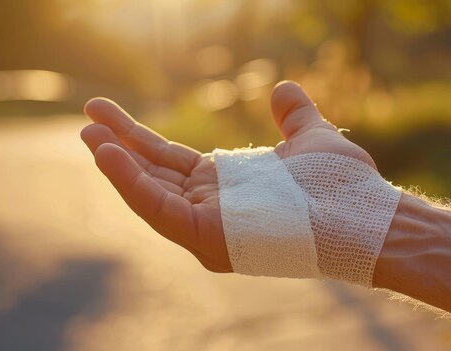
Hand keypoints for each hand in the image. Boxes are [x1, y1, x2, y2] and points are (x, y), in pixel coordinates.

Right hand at [81, 81, 374, 272]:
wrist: (363, 215)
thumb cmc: (342, 186)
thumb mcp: (312, 139)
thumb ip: (294, 116)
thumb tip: (284, 88)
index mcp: (226, 187)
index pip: (170, 161)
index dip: (138, 138)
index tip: (108, 112)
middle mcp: (211, 210)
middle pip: (152, 175)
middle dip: (118, 147)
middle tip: (86, 118)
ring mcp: (207, 226)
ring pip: (149, 194)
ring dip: (116, 164)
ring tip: (88, 132)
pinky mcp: (207, 236)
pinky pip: (158, 209)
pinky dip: (129, 183)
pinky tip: (106, 153)